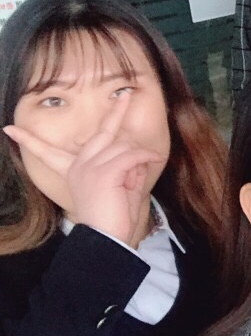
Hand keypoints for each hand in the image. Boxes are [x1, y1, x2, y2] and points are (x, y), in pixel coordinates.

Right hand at [3, 92, 164, 246]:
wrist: (107, 239)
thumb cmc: (113, 217)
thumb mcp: (115, 188)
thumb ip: (120, 169)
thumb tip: (135, 155)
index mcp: (73, 171)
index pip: (46, 152)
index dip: (28, 140)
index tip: (9, 128)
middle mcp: (79, 166)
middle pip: (102, 133)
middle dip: (116, 112)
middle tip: (126, 96)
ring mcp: (91, 167)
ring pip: (123, 147)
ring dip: (139, 157)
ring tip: (143, 171)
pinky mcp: (105, 172)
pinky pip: (131, 155)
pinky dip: (145, 157)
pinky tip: (152, 160)